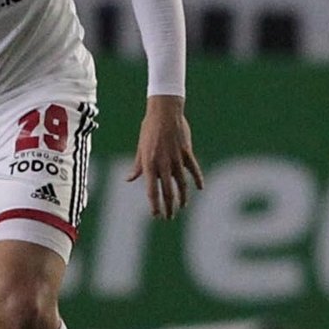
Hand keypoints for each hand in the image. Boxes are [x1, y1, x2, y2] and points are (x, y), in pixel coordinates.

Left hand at [126, 95, 203, 219]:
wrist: (164, 111)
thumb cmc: (149, 128)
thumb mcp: (140, 148)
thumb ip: (138, 166)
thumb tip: (129, 179)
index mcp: (149, 164)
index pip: (152, 191)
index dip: (155, 205)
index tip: (156, 215)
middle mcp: (163, 163)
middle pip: (168, 192)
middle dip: (169, 207)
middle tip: (169, 217)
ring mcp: (177, 158)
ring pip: (182, 184)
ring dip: (182, 197)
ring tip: (182, 207)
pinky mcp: (187, 152)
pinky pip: (194, 169)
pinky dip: (197, 179)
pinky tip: (199, 189)